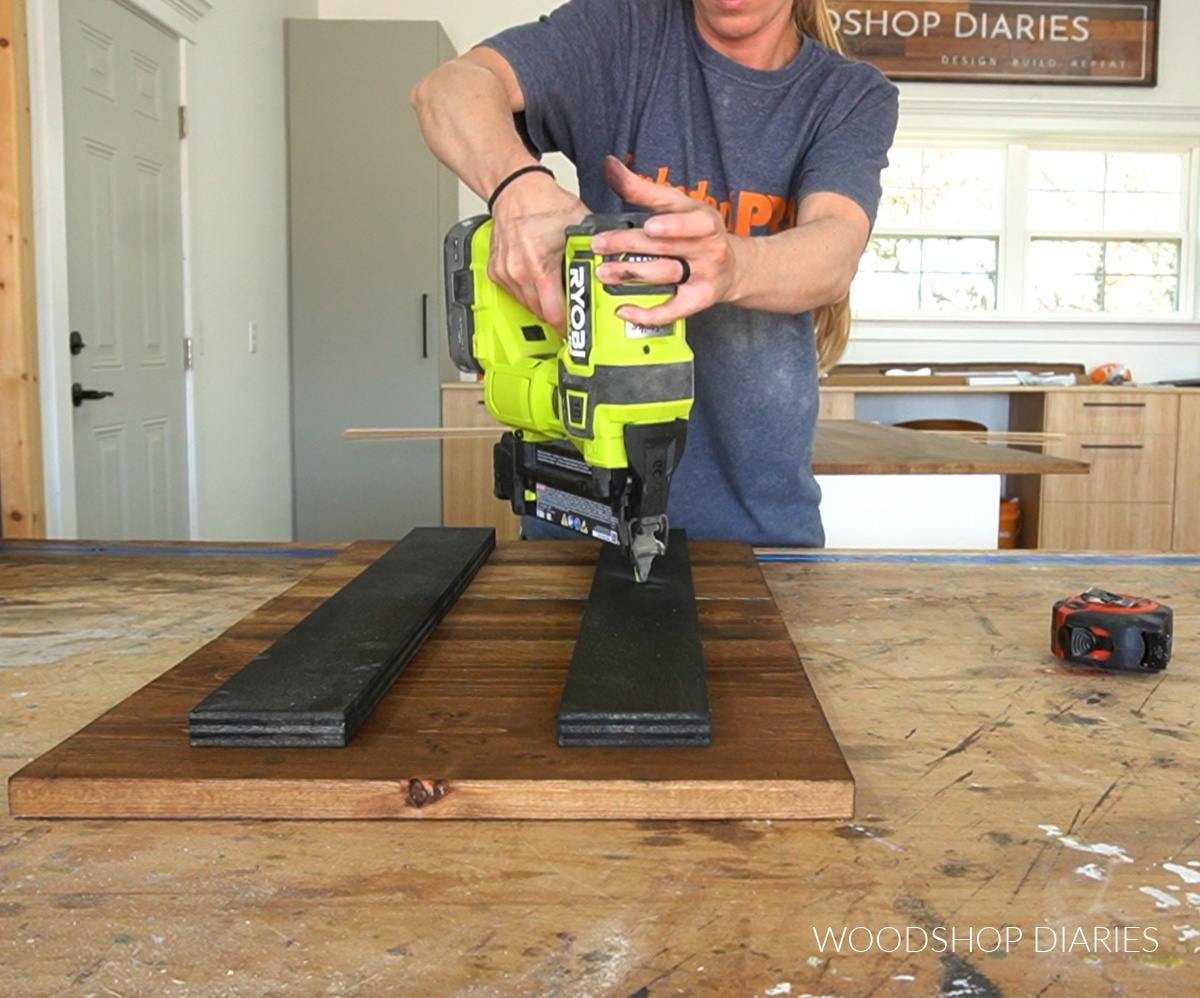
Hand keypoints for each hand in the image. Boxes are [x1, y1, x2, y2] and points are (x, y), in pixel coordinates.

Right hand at [487, 170, 588, 329]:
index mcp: (539, 266)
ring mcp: (504, 273)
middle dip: (559, 314)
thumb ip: (597, 249)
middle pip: (541, 313)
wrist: (515, 188)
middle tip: (573, 310)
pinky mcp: (496, 272)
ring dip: (543, 304)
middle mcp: (518, 273)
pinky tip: (540, 282)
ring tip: (557, 294)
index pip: (554, 314)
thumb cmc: (543, 202)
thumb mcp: (580, 225)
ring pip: (527, 306)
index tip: (577, 332)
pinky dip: (529, 293)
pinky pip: (515, 295)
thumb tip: (618, 265)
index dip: (568, 326)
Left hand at [591, 156, 737, 325]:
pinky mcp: (697, 301)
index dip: (673, 225)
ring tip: (604, 272)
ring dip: (632, 274)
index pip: (692, 221)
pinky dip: (647, 312)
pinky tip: (625, 309)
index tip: (651, 225)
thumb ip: (643, 188)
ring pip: (665, 275)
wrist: (733, 267)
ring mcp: (703, 276)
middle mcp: (707, 248)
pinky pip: (672, 310)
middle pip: (666, 247)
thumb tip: (610, 165)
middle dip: (630, 245)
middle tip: (600, 245)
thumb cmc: (699, 233)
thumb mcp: (679, 205)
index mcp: (704, 221)